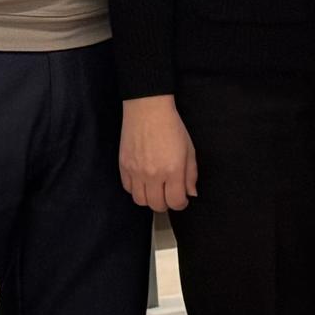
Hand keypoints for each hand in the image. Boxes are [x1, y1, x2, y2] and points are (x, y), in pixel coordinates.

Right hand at [119, 95, 195, 213]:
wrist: (147, 109)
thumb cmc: (172, 127)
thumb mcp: (189, 150)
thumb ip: (191, 174)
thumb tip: (191, 194)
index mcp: (173, 170)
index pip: (175, 202)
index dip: (181, 204)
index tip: (182, 199)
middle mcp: (153, 174)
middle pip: (156, 205)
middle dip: (165, 204)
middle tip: (168, 195)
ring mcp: (136, 171)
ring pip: (140, 201)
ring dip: (149, 199)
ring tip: (155, 190)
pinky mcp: (123, 166)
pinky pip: (127, 188)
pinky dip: (136, 189)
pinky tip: (143, 181)